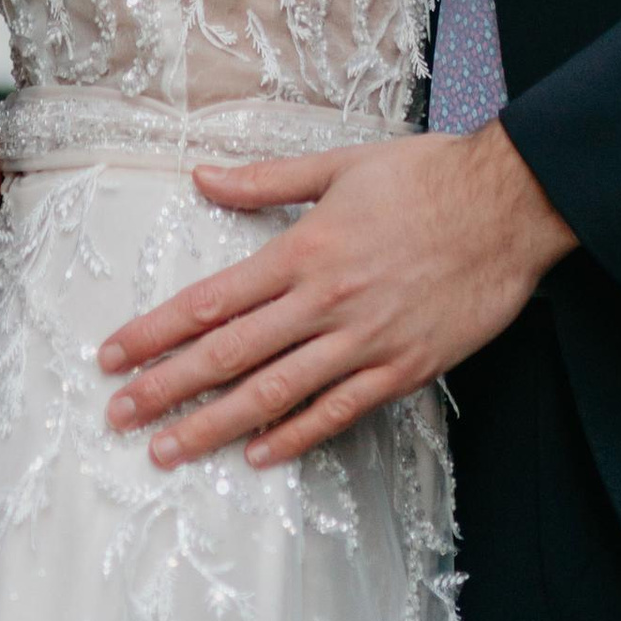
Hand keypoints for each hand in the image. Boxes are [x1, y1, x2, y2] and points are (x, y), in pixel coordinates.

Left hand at [96, 124, 573, 468]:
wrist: (507, 206)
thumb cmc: (425, 176)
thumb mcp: (339, 163)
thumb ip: (266, 180)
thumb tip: (200, 177)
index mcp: (304, 248)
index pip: (211, 300)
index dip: (156, 332)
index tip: (113, 356)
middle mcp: (325, 300)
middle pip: (230, 354)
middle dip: (167, 389)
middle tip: (118, 416)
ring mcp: (364, 341)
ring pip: (274, 393)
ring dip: (214, 425)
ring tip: (167, 449)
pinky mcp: (402, 369)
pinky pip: (338, 412)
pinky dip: (294, 437)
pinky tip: (257, 456)